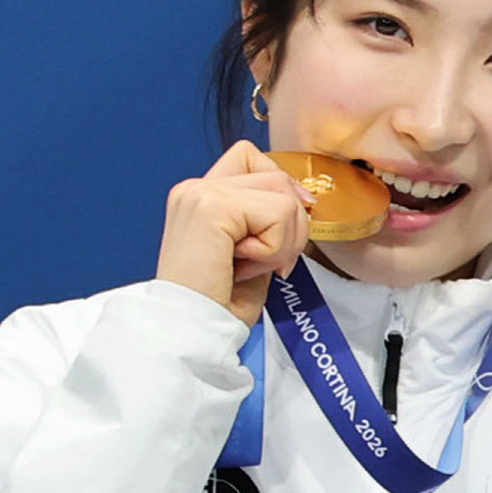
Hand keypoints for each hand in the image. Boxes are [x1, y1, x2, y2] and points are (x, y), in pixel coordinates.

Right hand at [156, 140, 314, 326]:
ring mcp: (201, 193)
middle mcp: (195, 187)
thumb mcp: (250, 254)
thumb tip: (304, 202)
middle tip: (272, 265)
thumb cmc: (217, 306)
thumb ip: (267, 221)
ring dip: (284, 239)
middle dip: (292, 224)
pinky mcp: (211, 206)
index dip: (281, 188)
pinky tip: (245, 268)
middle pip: (276, 174)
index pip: (251, 158)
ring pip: (283, 193)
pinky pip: (278, 213)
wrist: (188, 334)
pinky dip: (275, 248)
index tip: (287, 231)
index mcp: (199, 196)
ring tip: (255, 267)